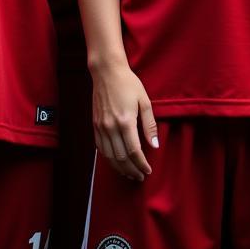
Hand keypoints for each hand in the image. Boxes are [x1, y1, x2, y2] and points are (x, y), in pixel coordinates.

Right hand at [91, 60, 158, 181]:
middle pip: (121, 158)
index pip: (134, 151)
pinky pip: (100, 148)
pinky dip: (108, 159)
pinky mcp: (95, 125)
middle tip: (140, 176)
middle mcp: (111, 126)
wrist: (107, 72)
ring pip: (109, 156)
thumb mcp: (144, 101)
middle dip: (132, 170)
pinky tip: (116, 162)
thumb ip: (149, 125)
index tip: (148, 170)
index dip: (141, 164)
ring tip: (129, 174)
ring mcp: (101, 126)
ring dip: (120, 168)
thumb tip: (154, 145)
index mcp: (125, 121)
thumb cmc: (128, 83)